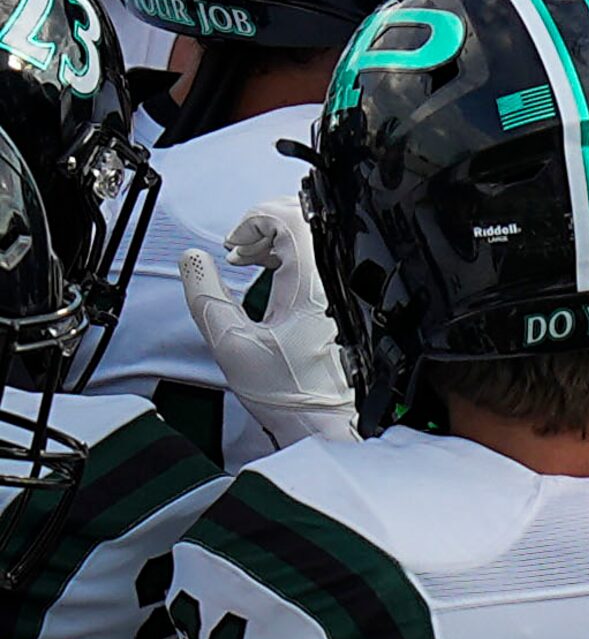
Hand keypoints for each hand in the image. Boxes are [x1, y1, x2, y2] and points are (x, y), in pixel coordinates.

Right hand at [180, 202, 357, 449]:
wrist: (327, 421)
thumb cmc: (288, 392)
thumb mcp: (231, 345)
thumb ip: (207, 297)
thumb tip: (193, 260)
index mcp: (311, 284)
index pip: (290, 218)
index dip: (254, 219)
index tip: (232, 244)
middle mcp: (334, 278)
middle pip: (305, 218)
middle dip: (264, 223)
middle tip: (238, 249)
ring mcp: (343, 286)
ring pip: (313, 234)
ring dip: (276, 237)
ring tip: (248, 260)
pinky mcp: (344, 296)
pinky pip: (321, 254)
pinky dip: (292, 252)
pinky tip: (270, 271)